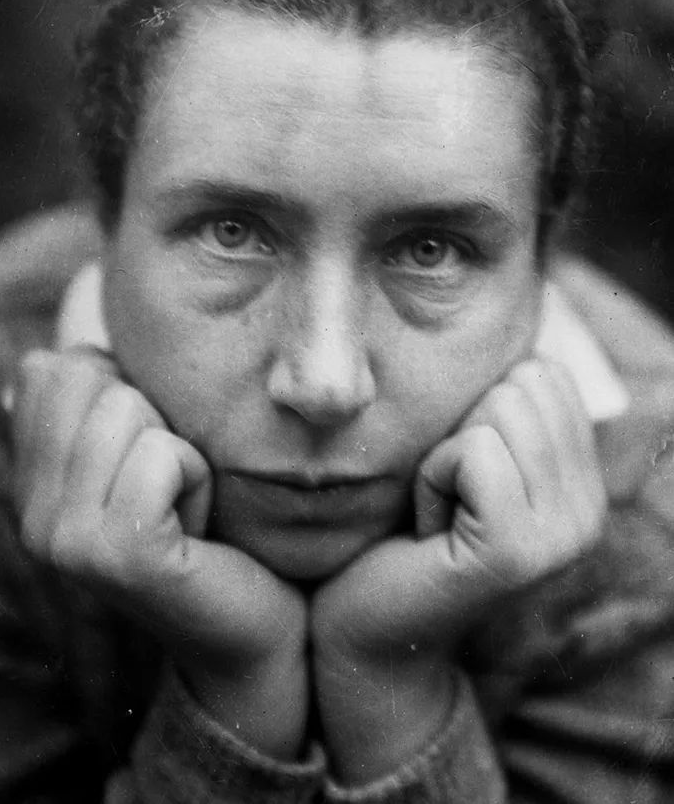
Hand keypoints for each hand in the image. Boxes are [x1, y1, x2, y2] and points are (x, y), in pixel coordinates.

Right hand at [13, 349, 307, 758]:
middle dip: (156, 417)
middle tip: (173, 486)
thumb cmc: (215, 526)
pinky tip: (198, 527)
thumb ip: (106, 406)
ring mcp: (66, 540)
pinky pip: (160, 455)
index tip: (152, 454)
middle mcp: (34, 514)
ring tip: (186, 505)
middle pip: (89, 380)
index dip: (125, 387)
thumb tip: (67, 352)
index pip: (50, 370)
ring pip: (125, 411)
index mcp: (35, 484)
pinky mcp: (116, 556)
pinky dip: (197, 477)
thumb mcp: (152, 452)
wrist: (256, 626)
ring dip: (181, 450)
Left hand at [311, 357, 605, 781]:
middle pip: (524, 383)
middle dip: (462, 428)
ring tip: (437, 510)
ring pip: (499, 410)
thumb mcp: (465, 457)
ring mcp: (562, 535)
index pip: (546, 372)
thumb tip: (521, 328)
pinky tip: (427, 526)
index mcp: (583, 484)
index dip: (480, 409)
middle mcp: (588, 511)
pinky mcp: (517, 551)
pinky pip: (473, 451)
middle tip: (446, 494)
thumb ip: (505, 407)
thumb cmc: (403, 530)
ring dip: (444, 453)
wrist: (368, 628)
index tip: (461, 474)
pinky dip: (432, 477)